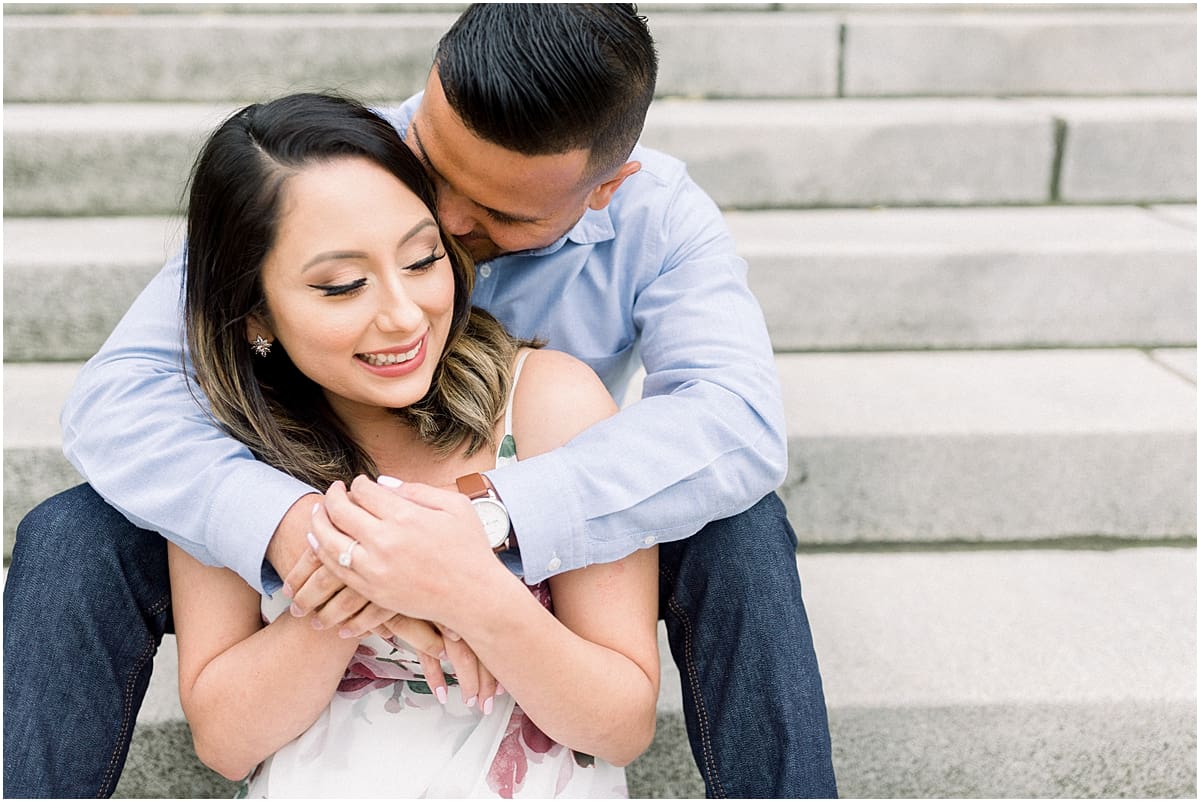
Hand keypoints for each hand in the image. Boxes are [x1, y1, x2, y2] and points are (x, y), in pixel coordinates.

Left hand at [305, 476, 503, 623]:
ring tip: (318, 512)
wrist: (473, 597)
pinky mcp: (372, 590)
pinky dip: (323, 551)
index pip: (364, 491)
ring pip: (329, 541)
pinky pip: (336, 568)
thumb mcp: (455, 507)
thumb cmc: (469, 549)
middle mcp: (385, 542)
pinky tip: (321, 541)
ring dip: (318, 522)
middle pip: (340, 512)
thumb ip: (418, 490)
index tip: (359, 483)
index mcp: (406, 517)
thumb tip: (383, 482)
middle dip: (332, 496)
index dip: (358, 483)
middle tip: (332, 491)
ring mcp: (375, 569)